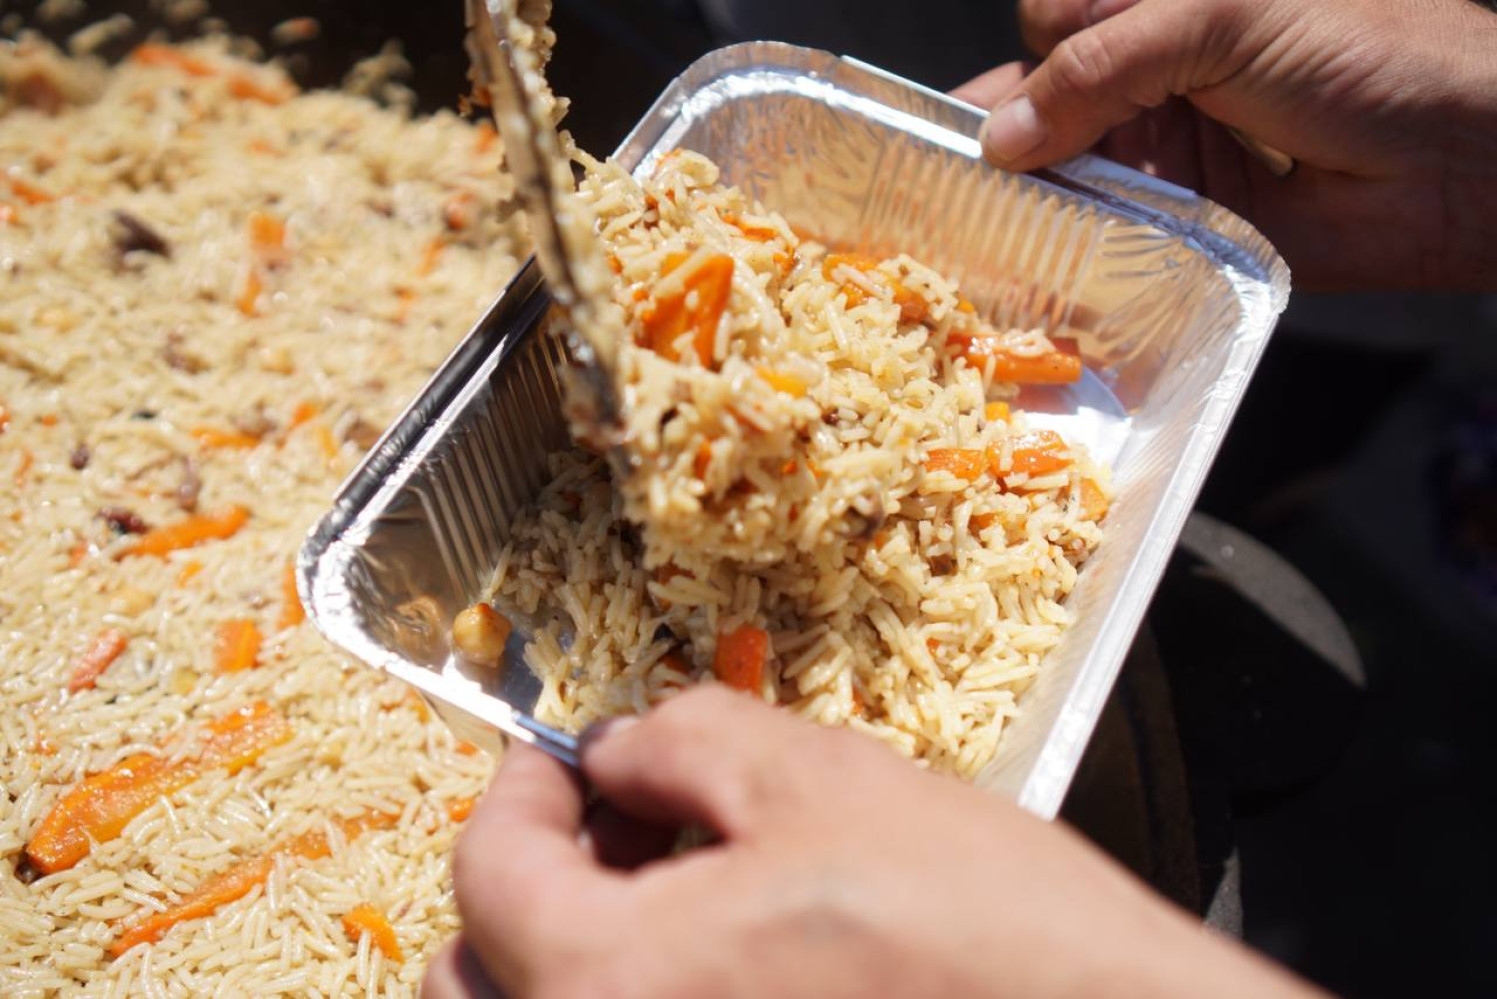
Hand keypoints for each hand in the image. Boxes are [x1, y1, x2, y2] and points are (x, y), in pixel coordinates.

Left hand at [424, 687, 1322, 998]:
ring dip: (574, 944)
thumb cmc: (988, 935)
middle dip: (529, 878)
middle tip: (618, 817)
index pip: (488, 873)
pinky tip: (726, 948)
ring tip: (680, 882)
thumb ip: (681, 741)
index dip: (520, 789)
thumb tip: (616, 751)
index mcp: (612, 982)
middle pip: (476, 976)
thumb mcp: (821, 782)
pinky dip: (637, 990)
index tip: (562, 756)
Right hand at [953, 0, 1496, 291]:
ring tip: (977, 229)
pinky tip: (1031, 264)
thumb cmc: (1362, 54)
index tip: (972, 111)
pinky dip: (1067, 251)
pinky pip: (1102, 237)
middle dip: (1003, 135)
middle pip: (1041, 100)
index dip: (1022, 57)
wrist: (1457, 160)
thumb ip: (1103, 66)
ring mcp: (1160, 154)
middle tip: (959, 181)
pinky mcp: (1173, 227)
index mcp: (1158, 8)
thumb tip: (1001, 136)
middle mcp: (1151, 78)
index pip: (1051, 20)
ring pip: (1062, 172)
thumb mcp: (1221, 18)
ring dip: (1025, 199)